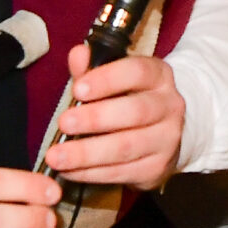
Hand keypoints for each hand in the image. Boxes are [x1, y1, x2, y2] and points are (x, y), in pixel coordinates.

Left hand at [47, 47, 186, 188]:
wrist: (163, 132)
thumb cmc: (129, 98)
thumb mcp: (114, 78)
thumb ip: (92, 67)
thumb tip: (78, 54)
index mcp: (158, 76)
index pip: (138, 72)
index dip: (107, 79)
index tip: (78, 89)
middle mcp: (169, 106)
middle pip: (135, 112)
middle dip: (95, 119)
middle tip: (64, 123)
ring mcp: (167, 139)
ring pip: (127, 147)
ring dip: (88, 153)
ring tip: (57, 156)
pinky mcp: (157, 168)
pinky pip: (122, 172)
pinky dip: (91, 173)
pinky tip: (69, 170)